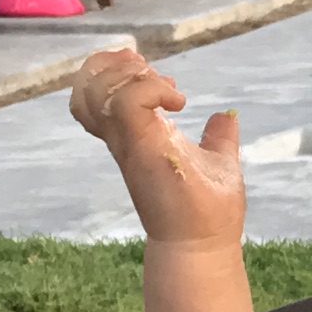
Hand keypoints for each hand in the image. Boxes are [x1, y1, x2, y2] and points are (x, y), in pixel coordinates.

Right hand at [71, 44, 244, 251]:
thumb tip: (225, 117)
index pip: (95, 96)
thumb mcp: (217, 160)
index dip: (112, 72)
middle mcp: (123, 139)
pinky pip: (127, 102)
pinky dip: (151, 89)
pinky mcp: (142, 147)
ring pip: (98, 90)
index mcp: (134, 137)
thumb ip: (217, 138)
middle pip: (85, 88)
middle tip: (153, 73)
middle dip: (113, 65)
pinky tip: (180, 102)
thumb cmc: (207, 212)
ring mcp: (129, 143)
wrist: (204, 245)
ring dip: (131, 75)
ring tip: (168, 89)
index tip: (154, 73)